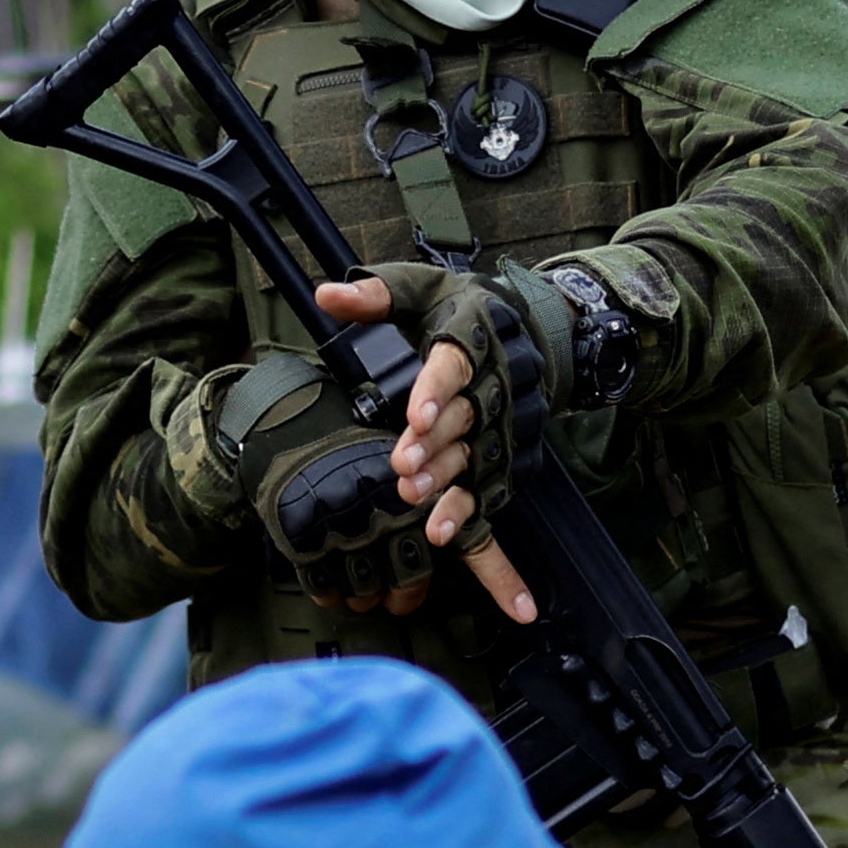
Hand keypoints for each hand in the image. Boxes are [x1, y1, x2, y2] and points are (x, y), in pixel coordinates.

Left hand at [307, 279, 538, 624]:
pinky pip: (488, 503)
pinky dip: (484, 539)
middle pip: (462, 423)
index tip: (415, 416)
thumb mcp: (417, 287)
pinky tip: (467, 560)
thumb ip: (373, 293)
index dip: (436, 392)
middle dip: (434, 450)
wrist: (520, 330)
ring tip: (423, 516)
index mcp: (469, 340)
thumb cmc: (455, 308)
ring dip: (450, 493)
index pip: (453, 365)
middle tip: (402, 470)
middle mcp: (489, 389)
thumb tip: (327, 295)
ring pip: (474, 465)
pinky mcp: (497, 465)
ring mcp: (495, 432)